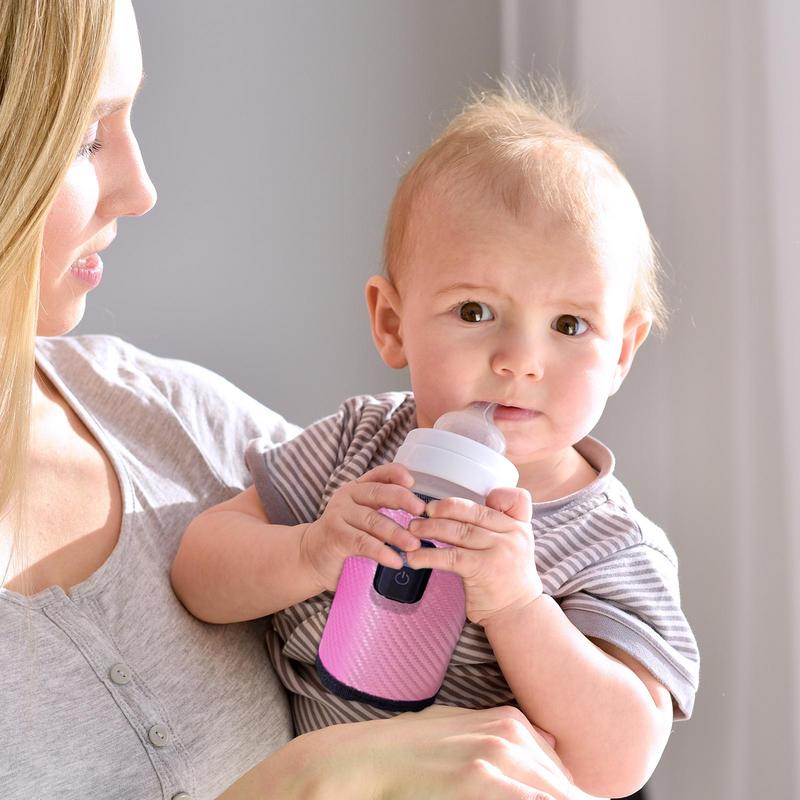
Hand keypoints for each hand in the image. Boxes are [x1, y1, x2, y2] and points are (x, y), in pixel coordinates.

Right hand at [300, 463, 424, 589]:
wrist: (310, 557)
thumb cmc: (344, 537)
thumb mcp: (363, 519)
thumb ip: (383, 512)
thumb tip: (423, 520)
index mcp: (358, 488)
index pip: (380, 474)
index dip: (396, 474)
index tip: (413, 481)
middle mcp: (348, 496)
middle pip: (378, 492)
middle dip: (403, 500)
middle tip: (422, 512)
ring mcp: (339, 515)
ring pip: (373, 520)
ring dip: (397, 533)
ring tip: (414, 545)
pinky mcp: (335, 536)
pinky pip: (363, 542)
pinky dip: (381, 552)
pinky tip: (395, 561)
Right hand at [304, 705, 580, 799]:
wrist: (371, 756)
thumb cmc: (414, 747)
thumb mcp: (463, 726)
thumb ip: (503, 733)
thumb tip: (547, 741)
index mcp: (511, 722)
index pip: (563, 774)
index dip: (567, 795)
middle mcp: (510, 735)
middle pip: (563, 786)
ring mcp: (496, 757)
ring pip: (553, 794)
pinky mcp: (479, 780)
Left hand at [405, 487, 542, 624]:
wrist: (518, 614)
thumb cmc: (508, 579)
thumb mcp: (513, 546)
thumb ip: (497, 527)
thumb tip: (458, 510)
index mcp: (519, 526)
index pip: (513, 498)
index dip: (492, 494)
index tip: (472, 500)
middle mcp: (513, 535)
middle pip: (473, 512)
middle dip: (445, 509)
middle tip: (424, 511)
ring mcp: (500, 551)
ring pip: (459, 531)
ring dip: (430, 529)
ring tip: (413, 530)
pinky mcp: (483, 569)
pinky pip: (450, 556)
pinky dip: (428, 556)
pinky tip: (414, 558)